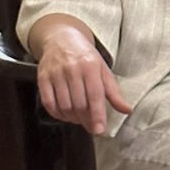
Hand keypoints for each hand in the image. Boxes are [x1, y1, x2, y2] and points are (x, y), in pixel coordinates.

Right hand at [30, 16, 130, 134]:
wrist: (61, 39)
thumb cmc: (86, 57)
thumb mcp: (103, 70)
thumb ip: (114, 92)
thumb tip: (127, 110)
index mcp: (91, 66)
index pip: (95, 96)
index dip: (97, 115)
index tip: (99, 130)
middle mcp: (73, 69)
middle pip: (79, 103)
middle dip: (86, 119)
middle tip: (91, 125)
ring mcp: (56, 73)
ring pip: (64, 105)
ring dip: (72, 118)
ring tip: (79, 119)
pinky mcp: (42, 78)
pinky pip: (48, 102)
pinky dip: (57, 114)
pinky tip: (65, 115)